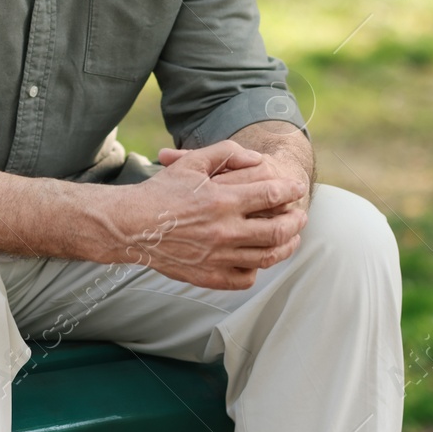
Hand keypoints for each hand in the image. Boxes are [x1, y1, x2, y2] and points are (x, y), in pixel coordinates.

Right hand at [104, 140, 307, 290]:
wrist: (131, 226)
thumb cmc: (162, 191)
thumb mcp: (192, 162)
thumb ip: (227, 153)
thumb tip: (257, 159)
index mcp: (222, 200)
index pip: (272, 195)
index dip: (291, 190)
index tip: (296, 188)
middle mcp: (224, 231)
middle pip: (278, 230)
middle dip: (296, 221)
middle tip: (301, 216)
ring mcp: (218, 257)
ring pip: (267, 257)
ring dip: (286, 247)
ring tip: (292, 239)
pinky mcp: (209, 277)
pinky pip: (245, 278)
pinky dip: (258, 269)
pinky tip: (259, 258)